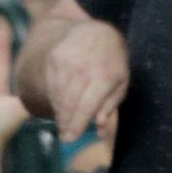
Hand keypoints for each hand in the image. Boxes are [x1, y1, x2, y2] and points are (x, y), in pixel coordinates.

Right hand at [43, 17, 128, 141]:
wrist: (98, 34)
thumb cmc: (112, 65)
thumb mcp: (120, 84)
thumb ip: (110, 106)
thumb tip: (98, 127)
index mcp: (105, 75)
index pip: (87, 105)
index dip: (78, 124)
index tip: (70, 138)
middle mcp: (85, 67)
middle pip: (70, 102)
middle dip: (66, 123)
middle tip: (65, 137)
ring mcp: (68, 61)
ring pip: (58, 94)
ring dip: (60, 112)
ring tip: (64, 123)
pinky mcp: (55, 57)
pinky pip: (51, 84)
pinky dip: (54, 98)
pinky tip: (60, 106)